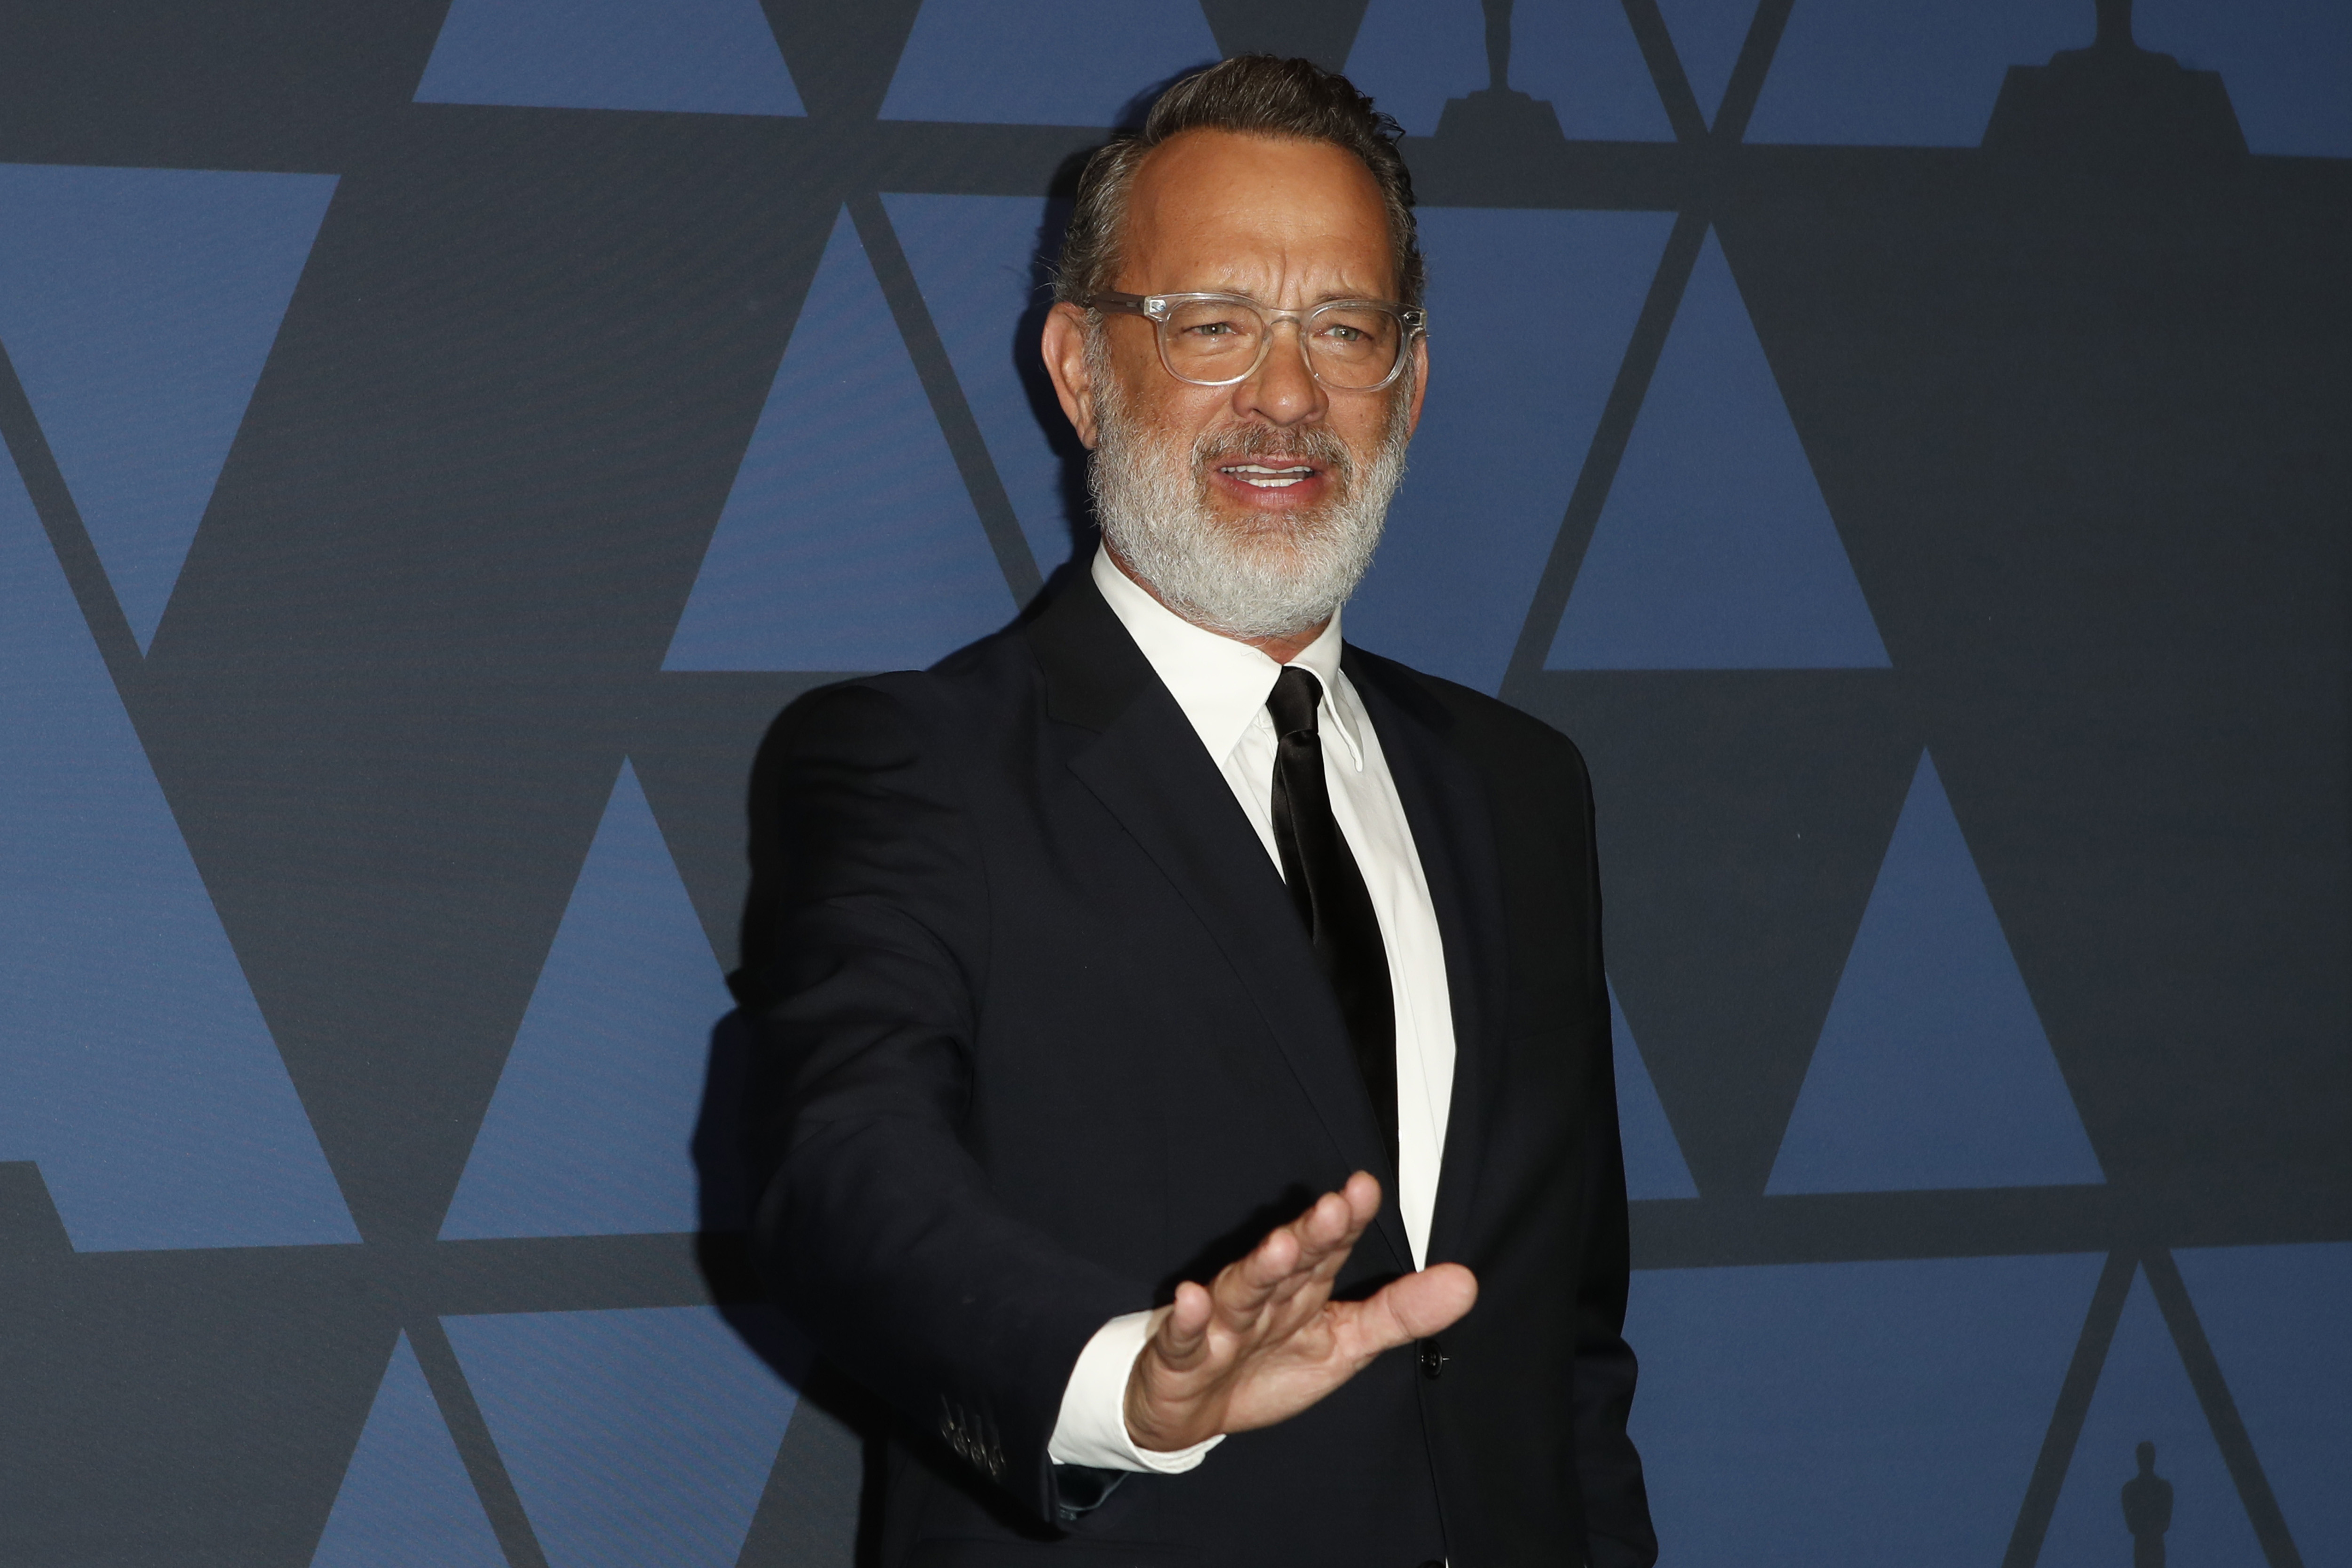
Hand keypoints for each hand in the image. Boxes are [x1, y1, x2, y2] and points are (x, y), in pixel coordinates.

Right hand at [1122, 1172, 1477, 1450]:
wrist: (1193, 1412)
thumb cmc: (1268, 1367)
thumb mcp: (1344, 1344)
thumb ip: (1400, 1313)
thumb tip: (1465, 1282)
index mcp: (1303, 1291)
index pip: (1330, 1250)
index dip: (1348, 1222)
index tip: (1365, 1189)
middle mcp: (1265, 1298)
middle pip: (1291, 1262)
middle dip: (1311, 1234)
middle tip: (1335, 1208)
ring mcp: (1222, 1324)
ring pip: (1242, 1292)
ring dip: (1260, 1270)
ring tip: (1280, 1247)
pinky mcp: (1183, 1356)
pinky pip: (1185, 1339)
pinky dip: (1187, 1321)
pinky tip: (1192, 1300)